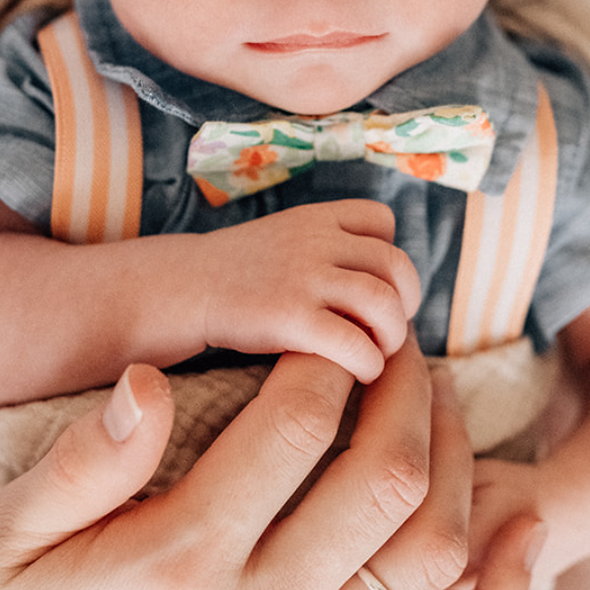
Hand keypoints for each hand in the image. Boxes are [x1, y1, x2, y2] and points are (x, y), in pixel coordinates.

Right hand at [0, 335, 535, 589]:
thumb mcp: (17, 528)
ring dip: (458, 460)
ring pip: (433, 552)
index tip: (327, 334)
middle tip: (398, 348)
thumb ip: (85, 456)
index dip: (328, 359)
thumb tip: (149, 383)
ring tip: (437, 404)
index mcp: (180, 560)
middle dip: (408, 389)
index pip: (297, 427)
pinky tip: (522, 524)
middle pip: (387, 477)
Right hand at [192, 200, 420, 381]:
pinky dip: (369, 362)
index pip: (381, 219)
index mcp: (315, 218)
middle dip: (406, 300)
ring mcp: (303, 276)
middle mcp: (315, 240)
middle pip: (394, 263)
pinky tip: (359, 372)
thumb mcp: (284, 238)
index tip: (379, 287)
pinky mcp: (290, 317)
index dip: (389, 256)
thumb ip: (329, 249)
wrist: (183, 289)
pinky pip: (353, 341)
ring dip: (393, 334)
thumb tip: (383, 291)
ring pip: (383, 301)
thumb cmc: (239, 276)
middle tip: (390, 328)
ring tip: (378, 353)